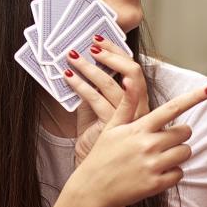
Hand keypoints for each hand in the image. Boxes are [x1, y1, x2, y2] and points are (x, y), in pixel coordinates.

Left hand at [62, 39, 148, 163]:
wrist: (98, 166)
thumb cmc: (98, 138)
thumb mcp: (100, 107)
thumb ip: (98, 88)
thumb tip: (84, 61)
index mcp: (139, 101)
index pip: (134, 69)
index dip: (118, 52)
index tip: (101, 40)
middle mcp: (139, 108)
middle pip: (131, 72)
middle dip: (110, 55)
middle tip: (91, 44)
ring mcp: (127, 117)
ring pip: (111, 84)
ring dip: (90, 67)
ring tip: (73, 58)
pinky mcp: (112, 126)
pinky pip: (95, 99)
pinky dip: (80, 85)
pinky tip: (68, 77)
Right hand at [67, 77, 206, 206]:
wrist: (92, 189)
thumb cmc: (102, 155)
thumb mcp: (112, 127)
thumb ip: (127, 104)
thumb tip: (129, 78)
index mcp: (139, 127)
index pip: (172, 108)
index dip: (194, 97)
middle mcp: (148, 144)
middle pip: (185, 132)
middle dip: (178, 135)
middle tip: (163, 141)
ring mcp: (153, 165)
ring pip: (185, 152)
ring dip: (178, 154)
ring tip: (160, 158)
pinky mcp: (156, 184)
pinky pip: (179, 174)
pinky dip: (172, 173)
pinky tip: (157, 173)